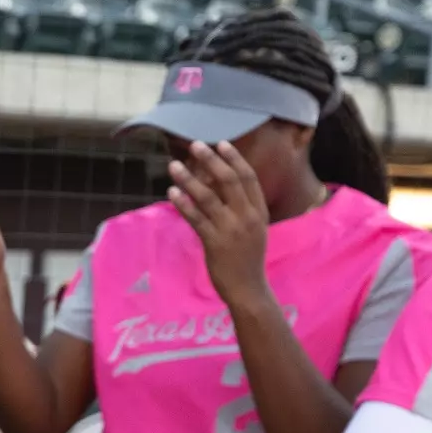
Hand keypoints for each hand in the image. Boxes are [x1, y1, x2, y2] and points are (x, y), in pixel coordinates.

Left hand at [167, 141, 272, 312]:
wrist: (248, 289)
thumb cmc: (247, 259)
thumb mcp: (254, 230)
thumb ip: (242, 208)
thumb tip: (218, 187)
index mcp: (259, 211)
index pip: (248, 178)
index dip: (234, 159)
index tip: (221, 143)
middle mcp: (248, 217)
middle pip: (229, 180)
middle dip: (211, 160)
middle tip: (195, 145)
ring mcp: (231, 229)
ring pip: (208, 196)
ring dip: (189, 179)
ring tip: (174, 166)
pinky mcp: (215, 242)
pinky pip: (196, 218)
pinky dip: (183, 203)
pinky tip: (172, 192)